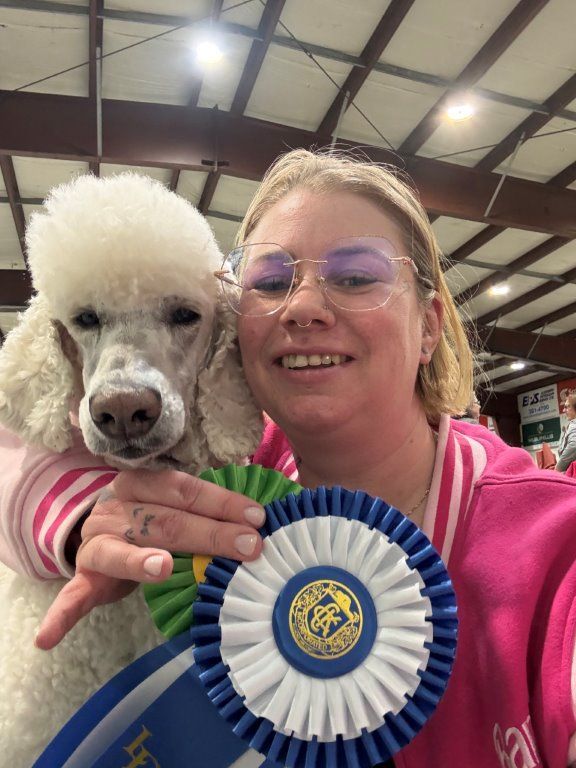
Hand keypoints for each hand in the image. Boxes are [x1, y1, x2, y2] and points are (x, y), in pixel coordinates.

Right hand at [35, 469, 265, 649]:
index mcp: (141, 484)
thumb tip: (259, 519)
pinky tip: (49, 637)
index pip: (184, 489)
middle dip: (211, 534)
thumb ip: (206, 512)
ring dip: (141, 562)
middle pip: (165, 521)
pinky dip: (62, 616)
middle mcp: (115, 508)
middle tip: (248, 547)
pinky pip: (71, 597)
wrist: (101, 535)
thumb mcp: (174, 508)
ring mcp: (97, 543)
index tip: (258, 518)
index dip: (222, 503)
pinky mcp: (84, 578)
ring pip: (122, 552)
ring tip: (162, 569)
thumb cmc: (150, 519)